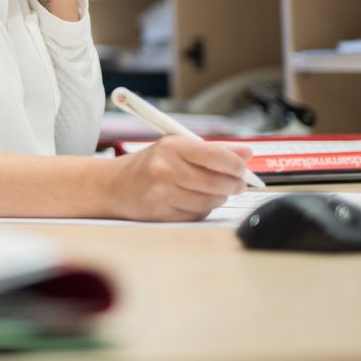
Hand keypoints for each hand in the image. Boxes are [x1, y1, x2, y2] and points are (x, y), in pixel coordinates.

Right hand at [104, 136, 254, 221]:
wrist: (113, 185)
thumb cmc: (149, 164)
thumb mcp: (176, 148)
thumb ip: (212, 150)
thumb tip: (247, 153)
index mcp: (171, 146)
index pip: (216, 156)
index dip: (236, 165)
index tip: (243, 168)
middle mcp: (166, 168)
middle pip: (217, 182)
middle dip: (233, 185)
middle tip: (237, 184)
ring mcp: (163, 193)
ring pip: (210, 201)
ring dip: (219, 198)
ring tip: (215, 191)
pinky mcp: (162, 213)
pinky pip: (197, 214)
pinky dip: (203, 208)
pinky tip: (195, 200)